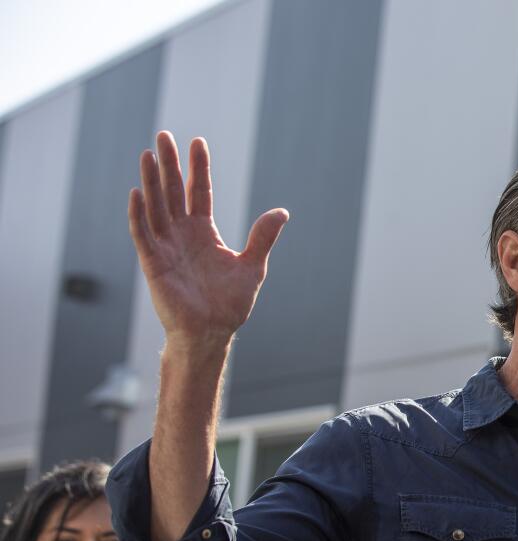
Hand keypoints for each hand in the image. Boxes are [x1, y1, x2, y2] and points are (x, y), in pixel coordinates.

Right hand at [128, 131, 287, 349]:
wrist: (212, 332)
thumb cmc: (229, 303)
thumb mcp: (252, 266)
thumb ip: (263, 237)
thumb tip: (282, 212)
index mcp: (203, 232)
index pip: (198, 192)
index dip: (198, 168)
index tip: (197, 142)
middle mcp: (181, 234)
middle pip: (172, 191)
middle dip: (169, 164)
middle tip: (163, 135)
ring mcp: (165, 246)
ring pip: (155, 206)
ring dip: (150, 181)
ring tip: (148, 153)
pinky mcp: (153, 263)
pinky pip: (142, 234)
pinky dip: (139, 214)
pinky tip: (137, 193)